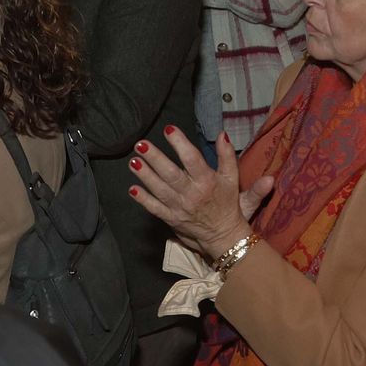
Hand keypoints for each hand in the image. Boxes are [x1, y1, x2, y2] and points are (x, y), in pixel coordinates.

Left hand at [128, 127, 273, 261]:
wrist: (224, 236)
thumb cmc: (229, 204)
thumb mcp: (233, 178)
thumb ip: (228, 156)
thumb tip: (222, 134)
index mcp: (208, 182)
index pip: (192, 159)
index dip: (180, 143)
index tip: (169, 130)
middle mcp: (192, 194)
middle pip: (170, 174)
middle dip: (155, 158)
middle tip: (141, 144)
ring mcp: (179, 208)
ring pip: (159, 190)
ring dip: (145, 175)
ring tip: (133, 161)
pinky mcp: (171, 219)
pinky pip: (155, 208)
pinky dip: (143, 200)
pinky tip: (132, 189)